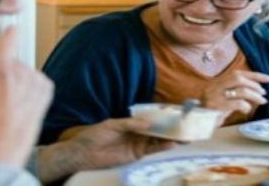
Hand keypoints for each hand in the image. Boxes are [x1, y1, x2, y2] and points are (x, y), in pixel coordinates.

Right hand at [0, 27, 52, 166]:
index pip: (10, 37)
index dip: (10, 33)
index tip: (11, 30)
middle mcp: (20, 68)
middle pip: (13, 61)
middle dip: (5, 71)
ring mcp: (35, 79)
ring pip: (26, 73)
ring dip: (19, 82)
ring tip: (6, 101)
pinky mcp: (46, 91)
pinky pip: (39, 83)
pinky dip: (32, 91)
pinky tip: (19, 104)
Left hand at [37, 118, 174, 182]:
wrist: (82, 154)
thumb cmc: (94, 135)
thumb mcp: (111, 125)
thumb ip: (130, 124)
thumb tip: (149, 123)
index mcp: (131, 123)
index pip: (150, 118)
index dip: (163, 116)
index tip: (175, 113)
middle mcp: (137, 133)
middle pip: (157, 130)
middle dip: (171, 128)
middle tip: (186, 126)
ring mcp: (137, 144)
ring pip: (157, 140)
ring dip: (170, 139)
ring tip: (184, 137)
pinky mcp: (136, 155)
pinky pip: (151, 151)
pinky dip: (161, 148)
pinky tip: (171, 145)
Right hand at [201, 70, 268, 117]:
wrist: (194, 122)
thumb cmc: (212, 111)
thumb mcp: (223, 98)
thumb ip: (235, 92)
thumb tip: (256, 91)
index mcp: (218, 82)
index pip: (239, 74)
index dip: (256, 75)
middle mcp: (216, 86)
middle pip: (239, 78)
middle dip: (255, 85)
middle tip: (263, 93)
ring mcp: (216, 96)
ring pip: (241, 90)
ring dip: (254, 95)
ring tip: (261, 101)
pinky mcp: (217, 107)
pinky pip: (237, 103)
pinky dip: (246, 106)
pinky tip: (247, 110)